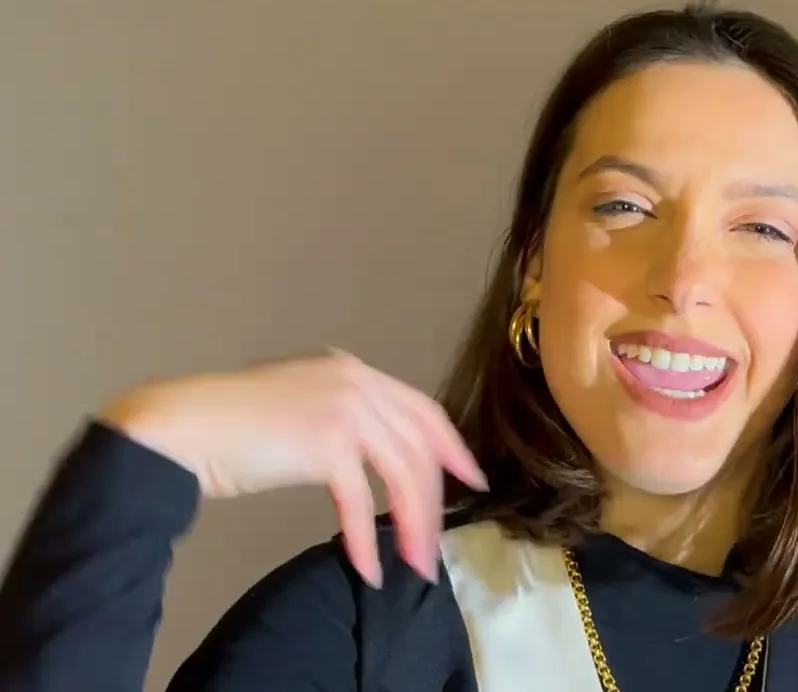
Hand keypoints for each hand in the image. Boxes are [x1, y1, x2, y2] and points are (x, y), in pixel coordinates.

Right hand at [99, 350, 484, 586]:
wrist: (185, 426)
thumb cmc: (232, 424)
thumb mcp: (301, 408)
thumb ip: (342, 421)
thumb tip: (374, 459)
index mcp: (354, 372)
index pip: (422, 409)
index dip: (450, 447)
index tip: (470, 479)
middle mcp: (357, 382)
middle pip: (418, 446)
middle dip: (433, 501)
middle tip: (435, 546)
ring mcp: (345, 408)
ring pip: (401, 474)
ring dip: (412, 525)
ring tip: (414, 566)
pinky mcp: (325, 442)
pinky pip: (359, 501)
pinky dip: (366, 538)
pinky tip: (368, 568)